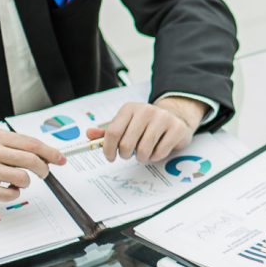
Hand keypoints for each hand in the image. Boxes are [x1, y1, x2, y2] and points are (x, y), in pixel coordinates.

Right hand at [0, 129, 64, 203]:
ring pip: (22, 178)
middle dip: (42, 169)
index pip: (31, 144)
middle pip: (30, 160)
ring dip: (25, 183)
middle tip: (43, 174)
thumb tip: (50, 156)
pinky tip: (5, 189)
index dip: (50, 153)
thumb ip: (20, 148)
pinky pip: (9, 194)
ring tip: (16, 181)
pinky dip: (13, 193)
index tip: (60, 159)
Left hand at [87, 96, 205, 162]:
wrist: (175, 117)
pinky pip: (159, 152)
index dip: (108, 149)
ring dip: (141, 157)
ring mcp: (162, 119)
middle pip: (127, 143)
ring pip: (144, 150)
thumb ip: (108, 131)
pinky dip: (155, 157)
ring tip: (143, 153)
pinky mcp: (176, 129)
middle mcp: (145, 111)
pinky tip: (156, 150)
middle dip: (126, 154)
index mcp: (129, 108)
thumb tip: (89, 134)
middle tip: (129, 154)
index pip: (113, 132)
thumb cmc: (146, 124)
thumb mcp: (126, 123)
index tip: (110, 157)